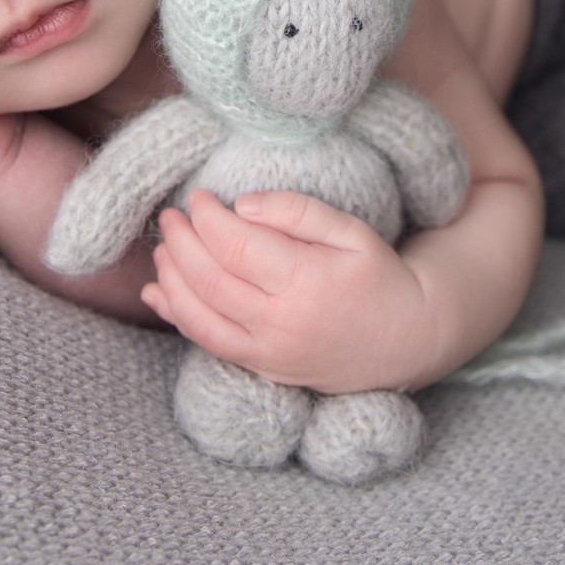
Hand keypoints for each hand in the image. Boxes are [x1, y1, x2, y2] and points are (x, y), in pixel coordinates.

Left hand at [140, 189, 441, 394]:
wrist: (405, 340)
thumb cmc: (379, 276)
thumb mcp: (351, 231)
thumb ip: (298, 212)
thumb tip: (241, 205)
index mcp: (305, 281)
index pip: (235, 245)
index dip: (207, 217)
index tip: (198, 196)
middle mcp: (281, 322)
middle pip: (210, 279)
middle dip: (181, 243)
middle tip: (170, 216)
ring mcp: (268, 351)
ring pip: (200, 316)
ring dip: (172, 280)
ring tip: (163, 248)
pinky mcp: (263, 368)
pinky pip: (209, 344)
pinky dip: (178, 318)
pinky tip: (158, 293)